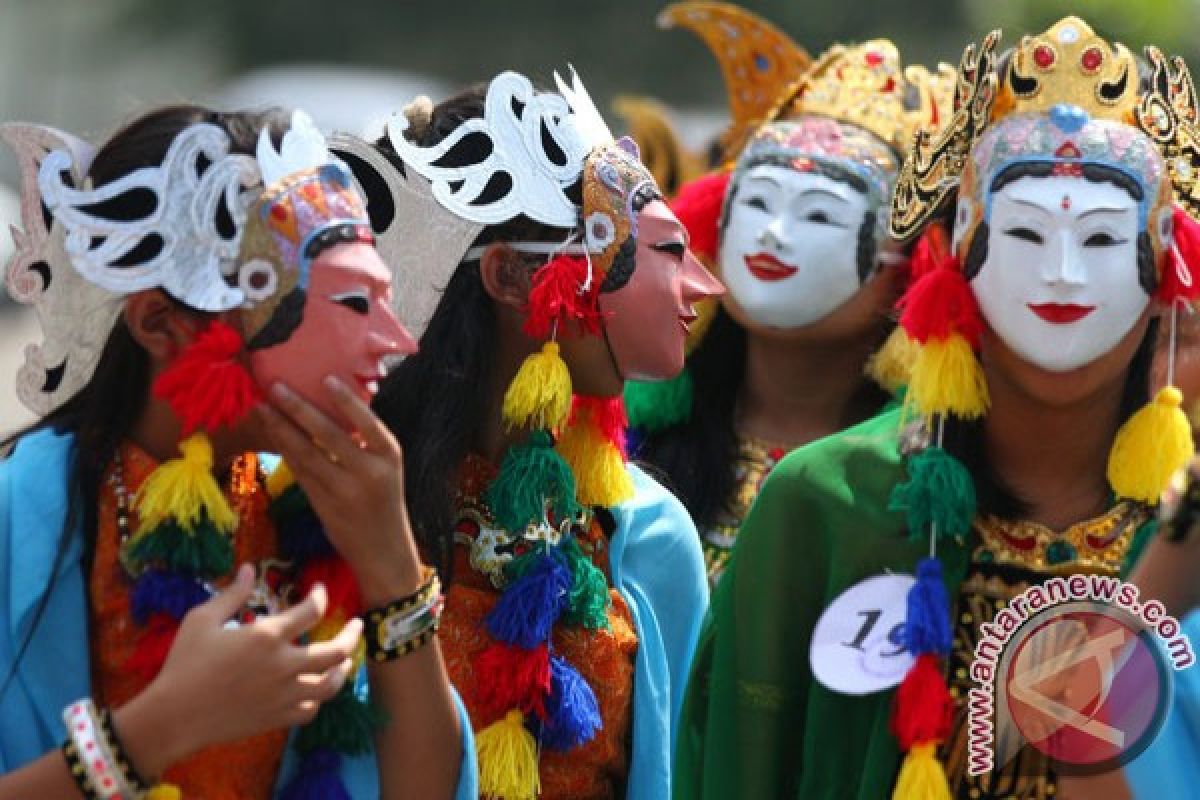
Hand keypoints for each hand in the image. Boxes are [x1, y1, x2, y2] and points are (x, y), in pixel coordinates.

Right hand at [114, 565, 361, 776]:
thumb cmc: (184, 663)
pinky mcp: (278, 718)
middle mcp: (284, 665)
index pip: (312, 610)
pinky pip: (311, 708)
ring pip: (332, 684)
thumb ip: (231, 594)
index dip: (321, 596)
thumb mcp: (202, 620)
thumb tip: (248, 569)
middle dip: (353, 635)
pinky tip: (314, 688)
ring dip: (343, 669)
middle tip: (357, 626)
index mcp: (267, 636)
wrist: (174, 716)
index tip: (320, 591)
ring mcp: (284, 694)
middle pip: (337, 650)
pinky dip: (317, 698)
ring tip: (345, 661)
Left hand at [258, 377, 423, 603]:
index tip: (325, 378)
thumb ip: (364, 443)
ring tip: (262, 408)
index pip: (366, 422)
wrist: (384, 551)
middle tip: (276, 387)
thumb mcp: (386, 468)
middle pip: (327, 434)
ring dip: (281, 428)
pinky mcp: (323, 504)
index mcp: (389, 455)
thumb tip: (333, 405)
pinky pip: (300, 471)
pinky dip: (284, 451)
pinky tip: (270, 434)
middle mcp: (368, 471)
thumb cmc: (384, 502)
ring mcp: (343, 489)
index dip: (346, 400)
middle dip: (298, 408)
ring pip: (306, 453)